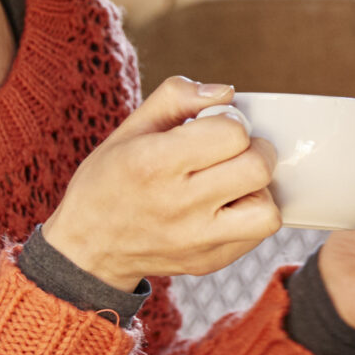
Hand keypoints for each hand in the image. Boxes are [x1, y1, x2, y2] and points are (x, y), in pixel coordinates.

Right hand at [42, 78, 280, 282]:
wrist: (87, 249)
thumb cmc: (109, 180)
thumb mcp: (129, 128)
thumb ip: (177, 97)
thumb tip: (227, 92)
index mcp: (155, 162)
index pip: (232, 133)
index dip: (231, 123)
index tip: (216, 128)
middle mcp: (178, 205)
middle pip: (257, 169)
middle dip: (255, 150)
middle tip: (236, 152)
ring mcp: (196, 240)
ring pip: (268, 212)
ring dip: (259, 190)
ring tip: (235, 184)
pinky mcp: (209, 262)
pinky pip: (256, 236)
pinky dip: (249, 216)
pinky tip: (225, 207)